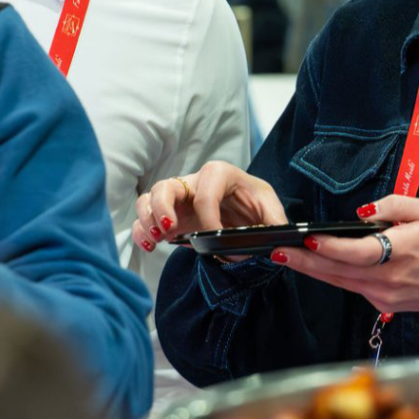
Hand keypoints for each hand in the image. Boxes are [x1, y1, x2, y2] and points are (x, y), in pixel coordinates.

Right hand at [133, 161, 288, 255]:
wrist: (247, 209)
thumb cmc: (256, 202)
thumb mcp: (271, 208)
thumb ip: (275, 222)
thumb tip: (276, 241)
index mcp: (220, 174)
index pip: (206, 192)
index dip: (207, 216)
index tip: (215, 235)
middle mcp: (194, 182)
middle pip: (167, 186)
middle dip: (163, 207)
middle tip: (170, 229)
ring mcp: (178, 199)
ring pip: (150, 198)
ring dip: (147, 218)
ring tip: (157, 237)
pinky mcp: (169, 215)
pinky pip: (145, 217)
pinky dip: (141, 230)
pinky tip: (149, 245)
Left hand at [275, 196, 418, 338]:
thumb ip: (395, 204)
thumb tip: (364, 212)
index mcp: (402, 253)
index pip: (359, 252)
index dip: (332, 247)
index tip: (309, 238)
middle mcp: (389, 279)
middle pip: (339, 271)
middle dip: (305, 261)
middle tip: (277, 251)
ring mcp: (384, 295)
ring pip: (340, 282)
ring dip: (312, 270)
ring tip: (286, 257)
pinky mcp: (382, 303)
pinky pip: (352, 287)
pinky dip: (334, 275)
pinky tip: (318, 264)